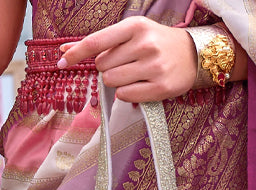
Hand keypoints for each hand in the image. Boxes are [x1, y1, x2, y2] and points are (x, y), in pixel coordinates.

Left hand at [59, 17, 196, 103]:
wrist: (193, 54)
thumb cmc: (157, 42)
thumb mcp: (133, 32)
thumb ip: (101, 41)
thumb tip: (64, 50)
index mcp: (135, 26)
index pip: (96, 42)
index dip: (76, 53)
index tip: (61, 61)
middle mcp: (144, 45)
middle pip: (102, 66)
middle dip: (107, 68)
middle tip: (124, 64)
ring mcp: (153, 67)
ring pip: (111, 82)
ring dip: (115, 82)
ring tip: (132, 75)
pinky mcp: (160, 88)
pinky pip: (125, 96)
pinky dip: (125, 94)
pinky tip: (138, 86)